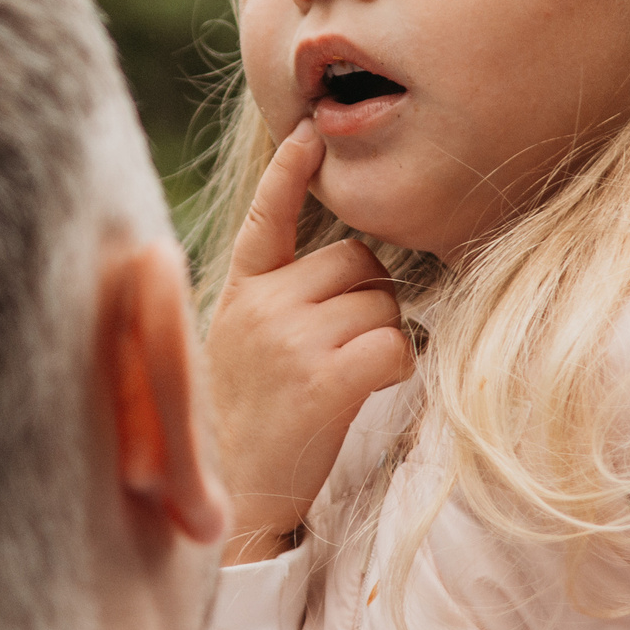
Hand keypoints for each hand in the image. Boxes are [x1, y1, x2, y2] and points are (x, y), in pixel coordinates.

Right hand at [205, 120, 412, 565]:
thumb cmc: (246, 423)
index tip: (309, 133)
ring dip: (384, 335)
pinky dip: (396, 368)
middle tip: (340, 349)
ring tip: (342, 378)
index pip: (267, 217)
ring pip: (383, 302)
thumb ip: (275, 299)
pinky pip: (395, 344)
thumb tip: (347, 263)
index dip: (291, 173)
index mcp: (238, 292)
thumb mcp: (238, 344)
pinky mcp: (327, 377)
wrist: (233, 496)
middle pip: (357, 261)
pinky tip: (363, 393)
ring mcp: (292, 338)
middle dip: (368, 296)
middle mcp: (263, 305)